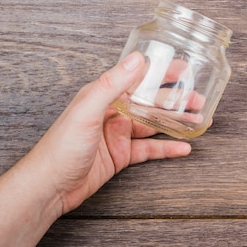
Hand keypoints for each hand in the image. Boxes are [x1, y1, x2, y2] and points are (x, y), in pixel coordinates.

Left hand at [24, 52, 191, 215]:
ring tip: (198, 120)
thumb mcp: (87, 111)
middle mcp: (112, 112)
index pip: (137, 78)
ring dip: (175, 122)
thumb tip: (136, 59)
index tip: (183, 68)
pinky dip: (167, 148)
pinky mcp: (120, 155)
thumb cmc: (60, 148)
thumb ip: (112, 84)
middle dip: (175, 100)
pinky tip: (183, 147)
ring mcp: (117, 135)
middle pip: (150, 102)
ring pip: (153, 125)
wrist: (49, 186)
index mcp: (103, 96)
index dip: (161, 73)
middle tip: (198, 98)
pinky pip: (149, 149)